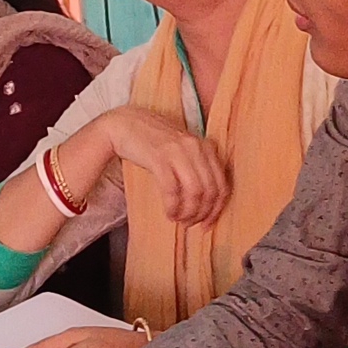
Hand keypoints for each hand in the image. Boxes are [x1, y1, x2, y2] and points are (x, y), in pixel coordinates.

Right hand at [105, 105, 232, 226]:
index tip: (207, 224)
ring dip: (188, 212)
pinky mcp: (159, 157)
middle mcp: (196, 147)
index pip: (222, 184)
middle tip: (190, 224)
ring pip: (195, 192)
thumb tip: (205, 203)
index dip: (217, 209)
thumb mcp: (182, 150)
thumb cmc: (154, 141)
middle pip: (210, 191)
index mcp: (205, 147)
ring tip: (179, 219)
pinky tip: (169, 213)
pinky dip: (173, 206)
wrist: (125, 123)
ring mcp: (178, 151)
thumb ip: (197, 168)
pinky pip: (172, 189)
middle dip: (202, 214)